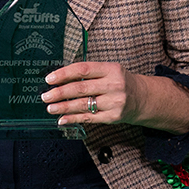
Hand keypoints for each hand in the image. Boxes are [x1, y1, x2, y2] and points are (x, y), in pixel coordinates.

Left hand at [41, 62, 188, 133]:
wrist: (143, 98)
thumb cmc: (120, 82)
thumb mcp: (108, 71)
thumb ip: (88, 73)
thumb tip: (59, 78)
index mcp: (110, 69)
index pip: (83, 69)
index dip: (64, 74)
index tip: (49, 79)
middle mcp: (114, 85)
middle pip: (80, 88)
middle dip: (59, 92)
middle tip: (45, 95)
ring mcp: (114, 102)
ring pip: (83, 104)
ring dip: (63, 107)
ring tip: (50, 107)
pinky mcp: (113, 117)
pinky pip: (89, 118)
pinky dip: (73, 119)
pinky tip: (62, 119)